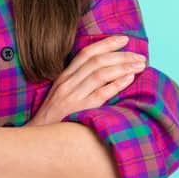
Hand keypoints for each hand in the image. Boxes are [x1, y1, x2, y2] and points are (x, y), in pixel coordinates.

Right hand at [24, 35, 145, 126]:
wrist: (38, 138)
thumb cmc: (54, 119)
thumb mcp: (62, 95)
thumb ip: (78, 83)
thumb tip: (104, 73)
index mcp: (64, 77)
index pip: (87, 53)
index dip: (106, 43)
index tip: (124, 39)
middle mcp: (68, 83)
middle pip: (97, 60)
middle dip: (121, 55)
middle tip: (140, 55)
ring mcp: (73, 96)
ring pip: (100, 73)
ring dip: (123, 66)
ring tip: (140, 65)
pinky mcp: (79, 109)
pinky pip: (101, 93)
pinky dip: (117, 83)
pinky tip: (130, 78)